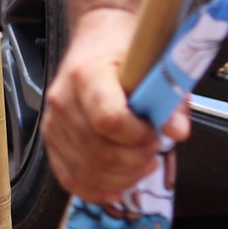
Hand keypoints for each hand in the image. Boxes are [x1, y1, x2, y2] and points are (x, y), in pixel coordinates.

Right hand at [42, 8, 187, 201]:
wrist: (98, 39)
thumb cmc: (128, 51)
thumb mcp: (157, 66)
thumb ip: (171, 100)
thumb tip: (177, 131)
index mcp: (88, 75)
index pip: (108, 120)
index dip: (138, 135)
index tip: (154, 130)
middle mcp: (63, 99)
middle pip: (98, 152)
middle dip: (135, 160)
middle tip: (154, 148)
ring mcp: (53, 120)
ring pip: (86, 169)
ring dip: (122, 177)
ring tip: (141, 163)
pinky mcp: (50, 136)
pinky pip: (68, 175)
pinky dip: (94, 189)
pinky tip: (115, 189)